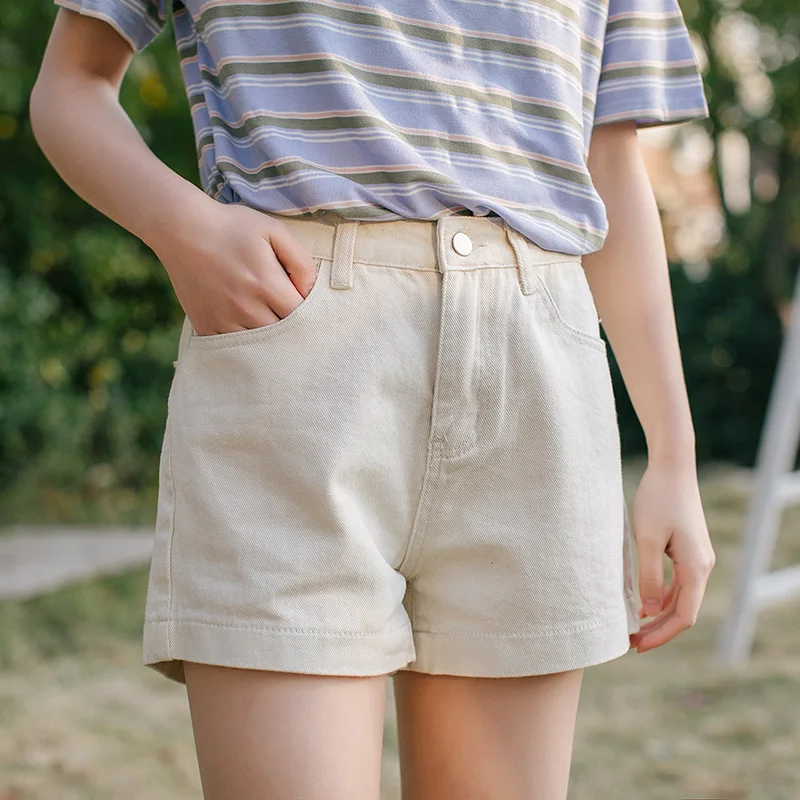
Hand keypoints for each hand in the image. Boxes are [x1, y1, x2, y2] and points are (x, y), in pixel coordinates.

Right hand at [152, 198, 318, 335]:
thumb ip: (301, 261)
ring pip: (259, 345)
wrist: (182, 229)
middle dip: (289, 325)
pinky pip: (233, 347)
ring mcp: (224, 320)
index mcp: (267, 285)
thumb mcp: (274, 230)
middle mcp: (246, 308)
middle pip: (282, 334)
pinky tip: (244, 324)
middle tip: (285, 311)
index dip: (306, 311)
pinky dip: (243, 341)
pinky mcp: (206, 326)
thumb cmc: (232, 227)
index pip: (301, 315)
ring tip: (266, 318)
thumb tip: (309, 291)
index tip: (299, 300)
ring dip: (268, 336)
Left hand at [629, 460, 714, 652]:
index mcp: (696, 567)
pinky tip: (643, 603)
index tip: (637, 645)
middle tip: (631, 643)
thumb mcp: (647, 539)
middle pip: (684, 610)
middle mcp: (702, 566)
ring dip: (660, 615)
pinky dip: (662, 596)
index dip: (661, 634)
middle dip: (659, 629)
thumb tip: (650, 611)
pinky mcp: (687, 549)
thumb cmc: (657, 499)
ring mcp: (697, 558)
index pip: (684, 615)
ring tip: (634, 627)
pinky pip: (678, 583)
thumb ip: (649, 576)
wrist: (671, 468)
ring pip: (681, 598)